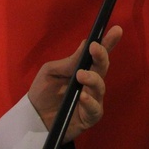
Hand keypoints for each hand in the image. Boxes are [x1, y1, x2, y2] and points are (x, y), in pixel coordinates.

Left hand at [28, 25, 122, 143]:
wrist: (32, 118)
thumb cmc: (42, 92)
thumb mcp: (51, 72)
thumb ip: (69, 61)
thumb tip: (87, 42)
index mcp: (83, 69)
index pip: (98, 55)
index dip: (108, 42)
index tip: (116, 30)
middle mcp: (91, 83)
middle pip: (102, 67)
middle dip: (101, 57)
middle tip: (95, 49)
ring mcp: (92, 99)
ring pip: (100, 86)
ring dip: (93, 79)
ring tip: (81, 75)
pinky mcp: (89, 117)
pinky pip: (95, 108)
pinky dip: (90, 101)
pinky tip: (83, 96)